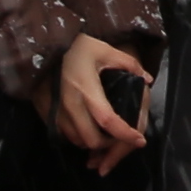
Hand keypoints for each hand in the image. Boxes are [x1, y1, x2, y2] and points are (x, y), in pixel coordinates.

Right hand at [45, 32, 154, 165]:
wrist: (44, 47)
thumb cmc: (76, 47)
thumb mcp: (105, 50)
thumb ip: (129, 64)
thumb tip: (147, 79)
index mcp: (87, 89)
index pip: (108, 120)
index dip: (125, 134)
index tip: (140, 140)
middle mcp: (71, 105)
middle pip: (92, 139)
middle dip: (109, 144)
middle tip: (120, 136)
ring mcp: (56, 112)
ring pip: (77, 141)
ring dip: (93, 142)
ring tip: (105, 134)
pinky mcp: (47, 114)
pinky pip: (65, 135)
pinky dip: (78, 137)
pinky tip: (88, 127)